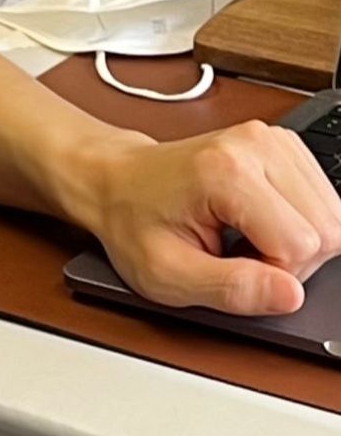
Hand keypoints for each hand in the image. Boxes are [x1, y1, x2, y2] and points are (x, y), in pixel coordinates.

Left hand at [80, 122, 340, 315]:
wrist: (116, 181)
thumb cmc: (134, 221)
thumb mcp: (167, 274)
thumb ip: (232, 290)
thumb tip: (290, 295)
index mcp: (227, 172)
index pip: (302, 245)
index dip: (273, 273)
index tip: (231, 264)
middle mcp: (257, 145)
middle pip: (328, 229)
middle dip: (291, 258)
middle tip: (238, 253)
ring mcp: (274, 140)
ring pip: (334, 216)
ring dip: (297, 240)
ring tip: (245, 236)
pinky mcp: (284, 145)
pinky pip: (324, 201)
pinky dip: (298, 222)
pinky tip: (258, 221)